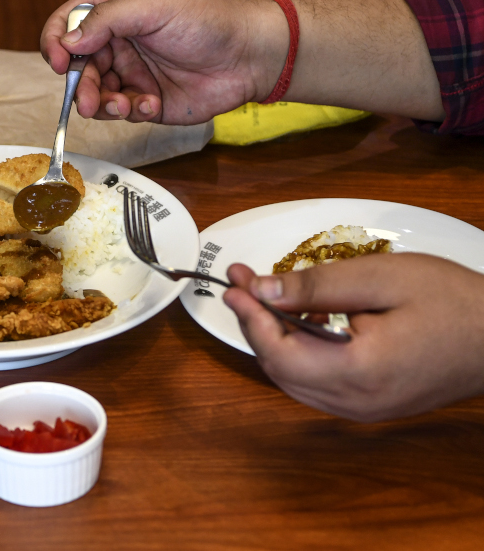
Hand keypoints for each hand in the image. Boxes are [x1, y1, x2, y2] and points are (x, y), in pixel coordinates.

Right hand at [40, 0, 287, 123]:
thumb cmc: (209, 19)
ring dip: (102, 103)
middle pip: (76, 65)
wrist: (250, 56)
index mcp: (116, 7)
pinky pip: (120, 111)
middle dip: (79, 84)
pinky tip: (152, 104)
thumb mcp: (154, 5)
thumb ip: (107, 20)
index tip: (57, 61)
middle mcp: (118, 40)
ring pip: (94, 93)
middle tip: (88, 101)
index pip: (69, 22)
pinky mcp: (144, 99)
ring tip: (124, 105)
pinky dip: (130, 111)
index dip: (55, 41)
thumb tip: (68, 42)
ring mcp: (131, 71)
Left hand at [223, 254, 483, 421]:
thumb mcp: (382, 278)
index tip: (235, 282)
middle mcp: (356, 402)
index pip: (278, 352)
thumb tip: (261, 291)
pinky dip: (297, 354)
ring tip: (264, 296)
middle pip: (279, 369)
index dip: (249, 316)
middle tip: (244, 283)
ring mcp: (365, 410)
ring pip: (293, 380)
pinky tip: (299, 321)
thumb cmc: (453, 302)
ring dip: (273, 339)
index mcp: (358, 372)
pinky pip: (316, 385)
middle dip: (255, 323)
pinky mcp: (372, 406)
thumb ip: (316, 287)